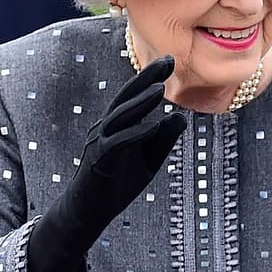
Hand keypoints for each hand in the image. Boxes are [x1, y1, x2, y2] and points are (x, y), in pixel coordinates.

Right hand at [27, 56, 186, 271]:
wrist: (90, 211)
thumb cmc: (118, 183)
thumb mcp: (148, 160)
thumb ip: (163, 139)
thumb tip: (180, 117)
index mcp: (116, 125)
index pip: (134, 96)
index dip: (150, 77)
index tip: (170, 60)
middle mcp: (105, 128)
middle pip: (125, 97)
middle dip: (146, 78)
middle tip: (167, 61)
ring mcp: (100, 143)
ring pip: (120, 117)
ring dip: (140, 102)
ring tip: (160, 88)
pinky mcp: (99, 162)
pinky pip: (118, 143)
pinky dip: (136, 133)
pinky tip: (153, 125)